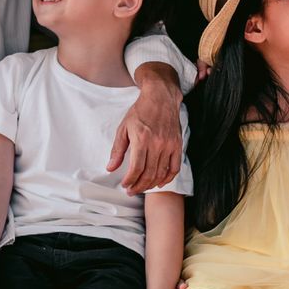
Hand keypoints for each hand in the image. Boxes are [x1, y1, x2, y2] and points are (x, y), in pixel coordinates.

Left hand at [108, 68, 182, 193]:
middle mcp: (157, 143)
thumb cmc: (140, 111)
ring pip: (161, 173)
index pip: (136, 168)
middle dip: (139, 186)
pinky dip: (168, 178)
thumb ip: (118, 150)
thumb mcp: (124, 128)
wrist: (161, 97)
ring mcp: (169, 145)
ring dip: (151, 184)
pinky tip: (160, 183)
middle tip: (132, 191)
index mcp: (142, 139)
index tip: (125, 185)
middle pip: (149, 173)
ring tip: (142, 188)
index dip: (130, 180)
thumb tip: (111, 167)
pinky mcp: (177, 145)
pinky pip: (175, 167)